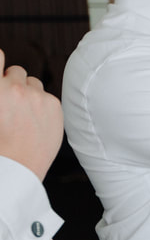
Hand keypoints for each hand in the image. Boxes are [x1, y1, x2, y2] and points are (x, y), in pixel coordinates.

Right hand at [0, 49, 63, 180]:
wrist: (15, 169)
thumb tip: (2, 84)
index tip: (1, 72)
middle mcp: (14, 88)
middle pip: (16, 71)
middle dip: (12, 83)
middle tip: (8, 104)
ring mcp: (36, 97)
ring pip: (33, 83)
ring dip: (28, 93)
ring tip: (21, 115)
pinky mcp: (54, 105)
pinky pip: (47, 97)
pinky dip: (41, 106)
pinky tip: (34, 123)